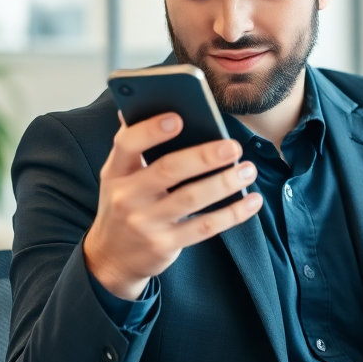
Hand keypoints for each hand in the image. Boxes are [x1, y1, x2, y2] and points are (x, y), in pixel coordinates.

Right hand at [83, 113, 261, 299]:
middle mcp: (127, 196)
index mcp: (116, 171)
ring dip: (225, 182)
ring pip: (192, 198)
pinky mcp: (165, 244)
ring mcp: (146, 222)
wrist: (111, 258)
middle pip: (169, 169)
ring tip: (248, 169)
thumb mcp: (120, 176)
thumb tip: (151, 103)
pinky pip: (205, 226)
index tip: (178, 118)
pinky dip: (233, 213)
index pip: (128, 144)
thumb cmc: (124, 204)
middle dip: (205, 156)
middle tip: (234, 147)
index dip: (151, 130)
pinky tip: (252, 201)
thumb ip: (137, 146)